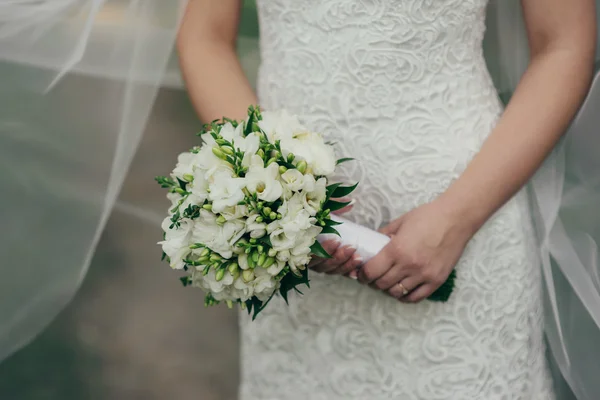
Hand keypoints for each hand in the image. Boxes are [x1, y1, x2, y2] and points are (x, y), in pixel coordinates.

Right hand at [309, 199, 361, 276]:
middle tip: (351, 247)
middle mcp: (305, 254)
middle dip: (337, 258)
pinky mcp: (327, 264)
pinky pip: (335, 271)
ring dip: (344, 265)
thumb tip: (351, 202)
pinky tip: (357, 265)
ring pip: (328, 270)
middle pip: (320, 265)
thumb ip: (333, 201)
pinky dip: (347, 269)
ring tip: (358, 256)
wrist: (315, 211)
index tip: (337, 240)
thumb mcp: (322, 200)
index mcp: (300, 239)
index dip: (323, 250)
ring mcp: (316, 261)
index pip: (309, 252)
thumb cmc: (314, 206)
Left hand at [358, 200, 473, 301]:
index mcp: (397, 249)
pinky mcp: (436, 281)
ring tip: (387, 283)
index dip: (362, 275)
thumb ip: (384, 235)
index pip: (372, 271)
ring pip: (397, 293)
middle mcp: (409, 265)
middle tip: (372, 278)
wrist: (456, 219)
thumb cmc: (428, 216)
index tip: (361, 274)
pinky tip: (402, 291)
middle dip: (373, 283)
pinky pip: (416, 297)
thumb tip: (371, 243)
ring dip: (388, 290)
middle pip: (382, 284)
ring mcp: (423, 275)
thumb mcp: (400, 222)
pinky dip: (405, 297)